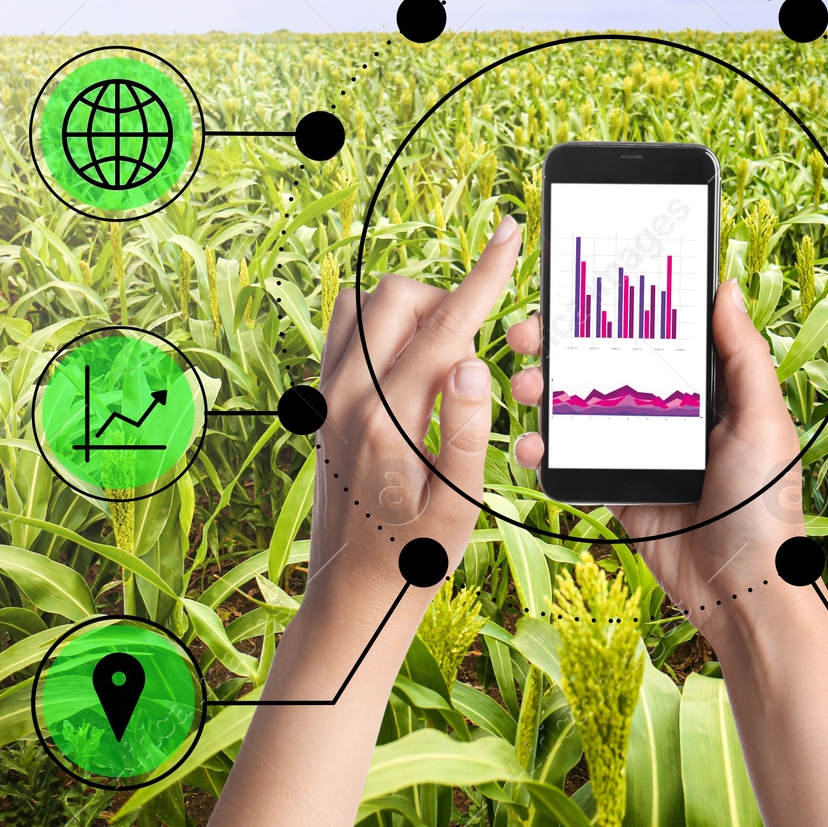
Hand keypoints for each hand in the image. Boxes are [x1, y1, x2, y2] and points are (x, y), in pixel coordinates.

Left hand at [307, 216, 521, 616]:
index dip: (484, 276)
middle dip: (447, 305)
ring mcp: (326, 396)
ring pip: (366, 304)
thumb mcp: (459, 505)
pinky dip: (383, 329)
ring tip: (440, 367)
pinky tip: (409, 370)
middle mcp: (346, 396)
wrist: (353, 594)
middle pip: (398, 297)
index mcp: (387, 419)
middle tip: (472, 364)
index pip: (445, 326)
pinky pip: (345, 330)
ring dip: (412, 314)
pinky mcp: (320, 402)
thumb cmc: (415, 557)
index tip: (508, 233)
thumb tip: (472, 363)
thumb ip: (468, 431)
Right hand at [505, 278, 804, 639]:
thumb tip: (727, 289)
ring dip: (542, 391)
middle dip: (559, 344)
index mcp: (703, 389)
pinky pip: (569, 462)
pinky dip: (541, 451)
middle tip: (529, 335)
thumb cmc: (766, 504)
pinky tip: (529, 446)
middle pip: (602, 364)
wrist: (741, 590)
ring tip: (524, 388)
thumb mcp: (763, 420)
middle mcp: (665, 412)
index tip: (579, 285)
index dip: (616, 308)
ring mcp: (634, 450)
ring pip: (576, 408)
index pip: (653, 334)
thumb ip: (743, 356)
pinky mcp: (614, 490)